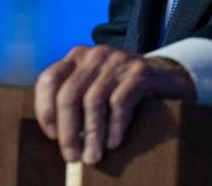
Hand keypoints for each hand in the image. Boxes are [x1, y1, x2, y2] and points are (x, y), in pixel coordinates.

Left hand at [34, 45, 195, 164]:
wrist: (166, 77)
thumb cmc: (122, 89)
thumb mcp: (95, 85)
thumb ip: (75, 98)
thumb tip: (56, 134)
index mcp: (77, 57)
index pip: (49, 80)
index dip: (45, 109)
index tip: (52, 135)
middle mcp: (95, 55)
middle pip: (69, 95)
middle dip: (67, 131)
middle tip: (72, 156)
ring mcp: (117, 61)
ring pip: (93, 101)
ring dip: (91, 135)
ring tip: (92, 157)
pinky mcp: (139, 72)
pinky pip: (120, 103)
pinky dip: (114, 126)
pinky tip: (114, 143)